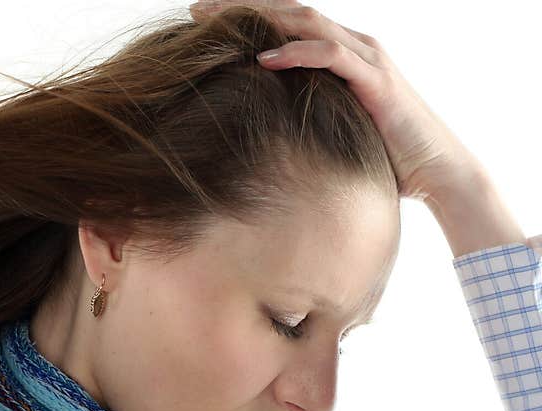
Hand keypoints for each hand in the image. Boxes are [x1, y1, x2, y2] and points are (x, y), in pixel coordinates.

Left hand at [188, 0, 479, 201]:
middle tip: (196, 10)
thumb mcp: (330, 132)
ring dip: (261, 18)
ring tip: (218, 22)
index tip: (200, 22)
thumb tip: (258, 134)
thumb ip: (301, 120)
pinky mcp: (375, 80)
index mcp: (339, 55)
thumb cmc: (383, 158)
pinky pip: (331, 55)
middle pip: (289, 11)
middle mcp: (352, 46)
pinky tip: (263, 59)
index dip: (245, 16)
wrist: (437, 171)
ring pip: (307, 23)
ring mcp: (366, 58)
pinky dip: (297, 54)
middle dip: (242, 7)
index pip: (285, 23)